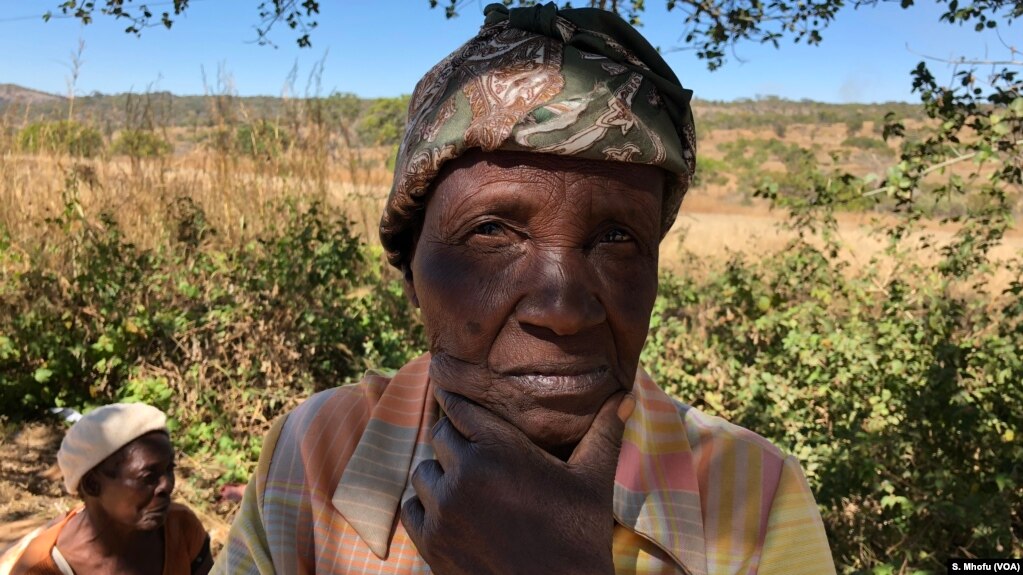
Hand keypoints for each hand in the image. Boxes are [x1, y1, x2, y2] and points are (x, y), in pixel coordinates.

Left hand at [400, 384, 634, 574]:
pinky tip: (454, 513)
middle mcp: (465, 474)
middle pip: (439, 436)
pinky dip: (427, 507)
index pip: (458, 407)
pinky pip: (412, 508)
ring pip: (423, 472)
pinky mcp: (431, 544)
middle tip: (476, 451)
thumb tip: (627, 395)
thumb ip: (605, 432)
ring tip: (468, 485)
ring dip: (440, 475)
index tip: (457, 400)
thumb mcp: (593, 481)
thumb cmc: (579, 538)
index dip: (458, 403)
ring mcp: (444, 511)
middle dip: (456, 441)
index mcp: (500, 449)